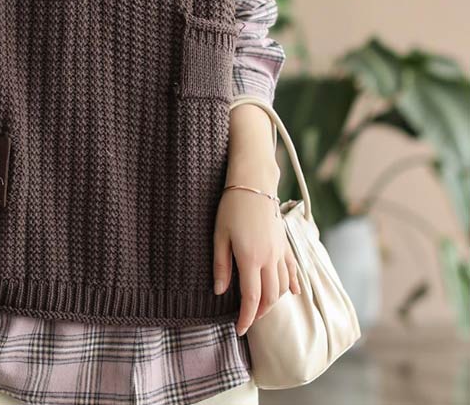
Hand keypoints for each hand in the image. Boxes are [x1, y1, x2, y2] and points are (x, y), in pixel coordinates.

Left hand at [213, 187, 300, 335]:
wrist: (253, 183)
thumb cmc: (231, 207)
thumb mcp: (219, 235)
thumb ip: (221, 265)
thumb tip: (220, 291)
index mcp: (251, 259)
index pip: (251, 299)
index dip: (246, 318)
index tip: (239, 329)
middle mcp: (269, 259)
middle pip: (269, 297)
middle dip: (259, 313)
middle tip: (247, 320)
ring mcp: (280, 252)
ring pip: (282, 287)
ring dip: (273, 301)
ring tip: (260, 307)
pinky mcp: (284, 244)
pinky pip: (293, 270)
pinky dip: (292, 284)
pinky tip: (292, 293)